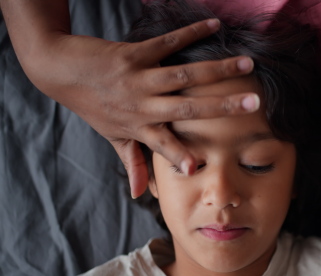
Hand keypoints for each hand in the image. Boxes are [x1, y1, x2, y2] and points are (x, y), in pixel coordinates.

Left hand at [25, 19, 258, 197]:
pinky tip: (214, 26)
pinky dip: (191, 34)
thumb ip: (131, 162)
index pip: (162, 146)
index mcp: (138, 128)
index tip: (198, 168)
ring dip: (217, 69)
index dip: (179, 156)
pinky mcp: (134, 53)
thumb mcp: (112, 136)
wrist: (59, 69)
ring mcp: (138, 78)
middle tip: (252, 104)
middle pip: (186, 108)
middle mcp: (140, 106)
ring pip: (183, 75)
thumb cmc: (91, 105)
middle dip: (221, 107)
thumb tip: (139, 195)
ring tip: (246, 64)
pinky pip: (167, 43)